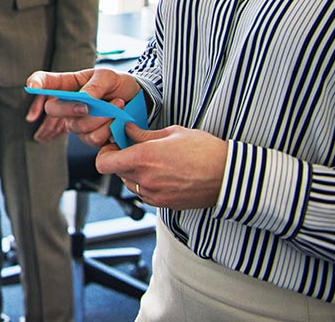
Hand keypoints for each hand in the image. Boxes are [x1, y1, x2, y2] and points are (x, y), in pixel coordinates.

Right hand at [26, 67, 140, 148]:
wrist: (138, 101)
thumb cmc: (118, 84)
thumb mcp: (108, 77)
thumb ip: (94, 86)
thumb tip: (84, 99)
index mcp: (67, 84)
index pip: (44, 82)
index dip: (35, 84)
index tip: (33, 87)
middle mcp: (67, 104)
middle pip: (53, 110)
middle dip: (70, 109)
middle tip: (90, 105)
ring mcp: (77, 122)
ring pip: (76, 127)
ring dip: (100, 117)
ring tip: (117, 104)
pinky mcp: (89, 137)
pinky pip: (92, 138)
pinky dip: (108, 128)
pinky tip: (117, 119)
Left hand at [96, 123, 227, 209]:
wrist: (230, 176)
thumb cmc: (205, 151)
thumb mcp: (172, 133)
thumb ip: (143, 134)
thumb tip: (126, 130)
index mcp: (143, 159)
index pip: (104, 163)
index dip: (105, 152)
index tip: (115, 144)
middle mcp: (145, 180)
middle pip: (116, 172)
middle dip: (120, 159)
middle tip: (134, 148)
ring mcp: (154, 195)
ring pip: (130, 183)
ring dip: (133, 172)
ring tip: (152, 160)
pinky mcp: (164, 204)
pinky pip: (144, 193)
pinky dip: (146, 183)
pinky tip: (162, 173)